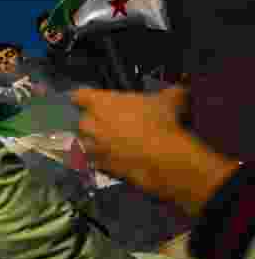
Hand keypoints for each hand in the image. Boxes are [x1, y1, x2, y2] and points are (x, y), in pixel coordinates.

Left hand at [73, 86, 236, 216]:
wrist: (162, 158)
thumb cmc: (161, 123)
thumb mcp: (170, 100)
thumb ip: (170, 94)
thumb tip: (177, 92)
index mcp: (102, 103)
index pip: (80, 95)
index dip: (84, 97)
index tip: (87, 98)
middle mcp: (91, 124)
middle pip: (83, 120)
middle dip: (93, 121)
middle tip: (109, 122)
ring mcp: (94, 147)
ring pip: (85, 142)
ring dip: (93, 142)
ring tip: (109, 142)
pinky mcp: (100, 166)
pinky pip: (95, 161)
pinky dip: (101, 160)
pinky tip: (113, 159)